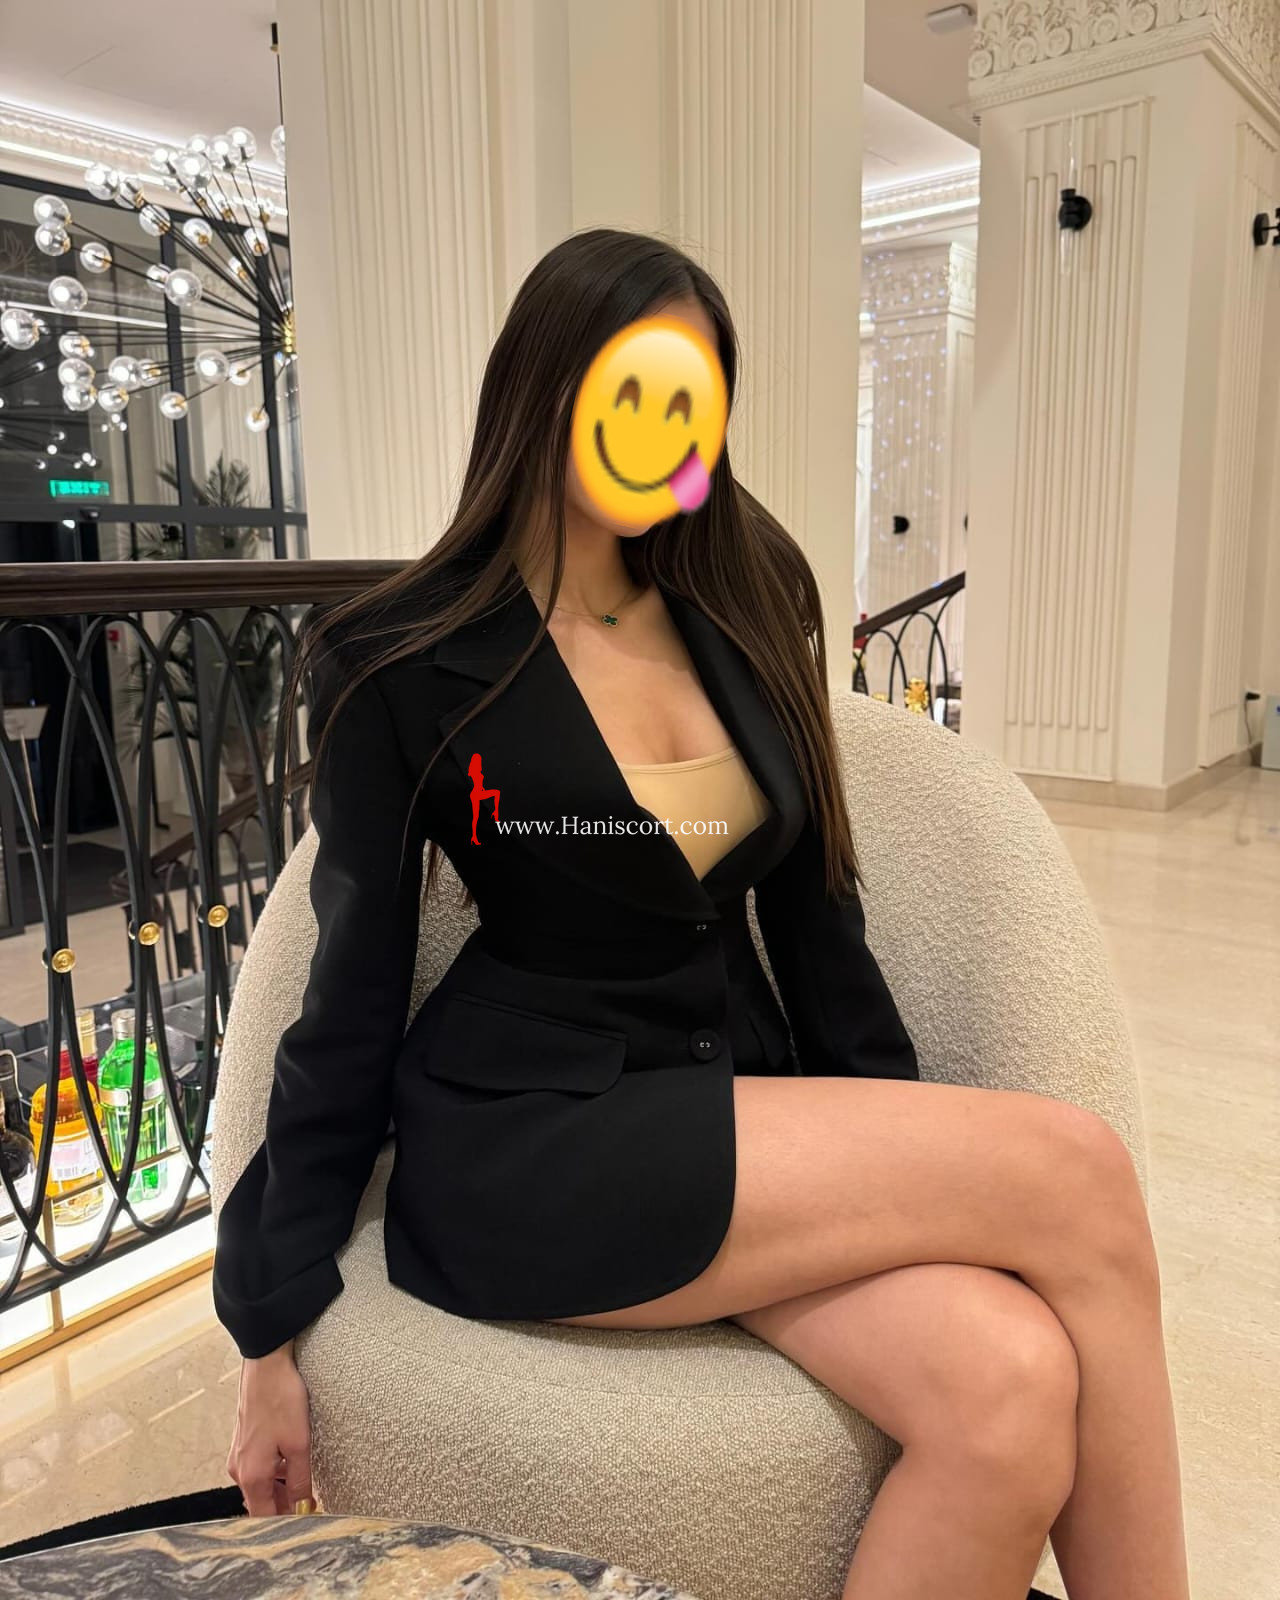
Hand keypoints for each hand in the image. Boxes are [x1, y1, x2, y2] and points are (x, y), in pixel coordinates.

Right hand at [227, 1340, 313, 1515]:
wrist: (265, 1363)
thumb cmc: (280, 1399)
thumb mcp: (298, 1444)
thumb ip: (300, 1480)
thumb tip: (303, 1506)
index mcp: (251, 1475)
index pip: (265, 1516)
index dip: (287, 1521)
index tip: (307, 1518)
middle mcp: (239, 1468)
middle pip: (261, 1502)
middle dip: (285, 1505)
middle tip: (311, 1502)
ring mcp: (239, 1454)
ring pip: (261, 1484)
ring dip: (281, 1488)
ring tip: (306, 1483)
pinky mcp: (244, 1440)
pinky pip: (259, 1467)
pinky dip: (275, 1472)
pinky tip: (293, 1461)